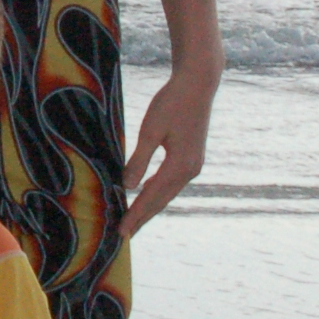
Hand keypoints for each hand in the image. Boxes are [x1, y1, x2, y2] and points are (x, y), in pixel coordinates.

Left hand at [121, 69, 213, 234]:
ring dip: (150, 207)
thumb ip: (139, 160)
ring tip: (133, 220)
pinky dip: (158, 192)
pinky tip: (147, 195)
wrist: (198, 85)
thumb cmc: (172, 103)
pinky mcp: (192, 158)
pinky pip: (172, 182)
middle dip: (142, 217)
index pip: (151, 198)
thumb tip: (127, 186)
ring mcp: (194, 165)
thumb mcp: (151, 130)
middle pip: (161, 201)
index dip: (135, 215)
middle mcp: (190, 170)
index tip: (121, 232)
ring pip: (167, 193)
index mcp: (180, 166)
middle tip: (124, 234)